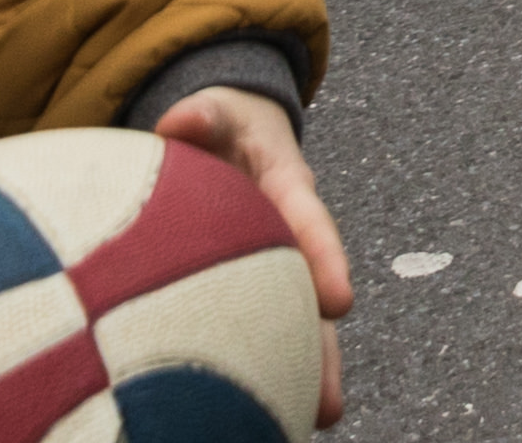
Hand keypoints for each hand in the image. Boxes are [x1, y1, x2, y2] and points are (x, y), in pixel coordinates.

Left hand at [150, 83, 356, 404]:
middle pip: (311, 301)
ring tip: (313, 423)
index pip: (310, 224)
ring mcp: (273, 268)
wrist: (224, 129)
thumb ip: (204, 115)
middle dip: (323, 352)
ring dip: (303, 372)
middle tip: (330, 402)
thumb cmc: (220, 122)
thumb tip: (181, 119)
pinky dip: (260, 366)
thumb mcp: (217, 109)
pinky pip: (257, 329)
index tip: (340, 302)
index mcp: (287, 189)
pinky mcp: (249, 288)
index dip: (325, 261)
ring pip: (293, 325)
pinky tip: (253, 406)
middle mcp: (290, 238)